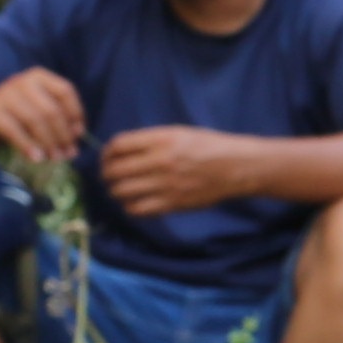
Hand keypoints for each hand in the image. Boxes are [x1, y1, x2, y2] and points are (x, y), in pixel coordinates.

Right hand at [0, 69, 89, 177]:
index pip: (65, 91)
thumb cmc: (19, 115)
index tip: (79, 135)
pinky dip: (28, 146)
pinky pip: (15, 131)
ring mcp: (4, 94)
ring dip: (48, 143)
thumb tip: (78, 135)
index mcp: (38, 76)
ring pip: (35, 121)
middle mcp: (22, 81)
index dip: (75, 114)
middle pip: (51, 110)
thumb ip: (59, 117)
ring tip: (55, 158)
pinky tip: (37, 159)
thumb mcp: (40, 109)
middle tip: (69, 154)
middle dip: (63, 135)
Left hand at [94, 125, 242, 216]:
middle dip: (106, 173)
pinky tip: (134, 202)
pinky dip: (129, 207)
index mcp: (161, 140)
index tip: (108, 157)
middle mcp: (161, 161)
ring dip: (115, 191)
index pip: (118, 145)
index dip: (106, 152)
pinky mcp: (172, 203)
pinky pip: (137, 209)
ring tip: (120, 189)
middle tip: (109, 175)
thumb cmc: (207, 146)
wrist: (235, 166)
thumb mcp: (178, 133)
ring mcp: (166, 184)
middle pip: (115, 170)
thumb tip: (119, 151)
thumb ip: (149, 140)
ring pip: (121, 191)